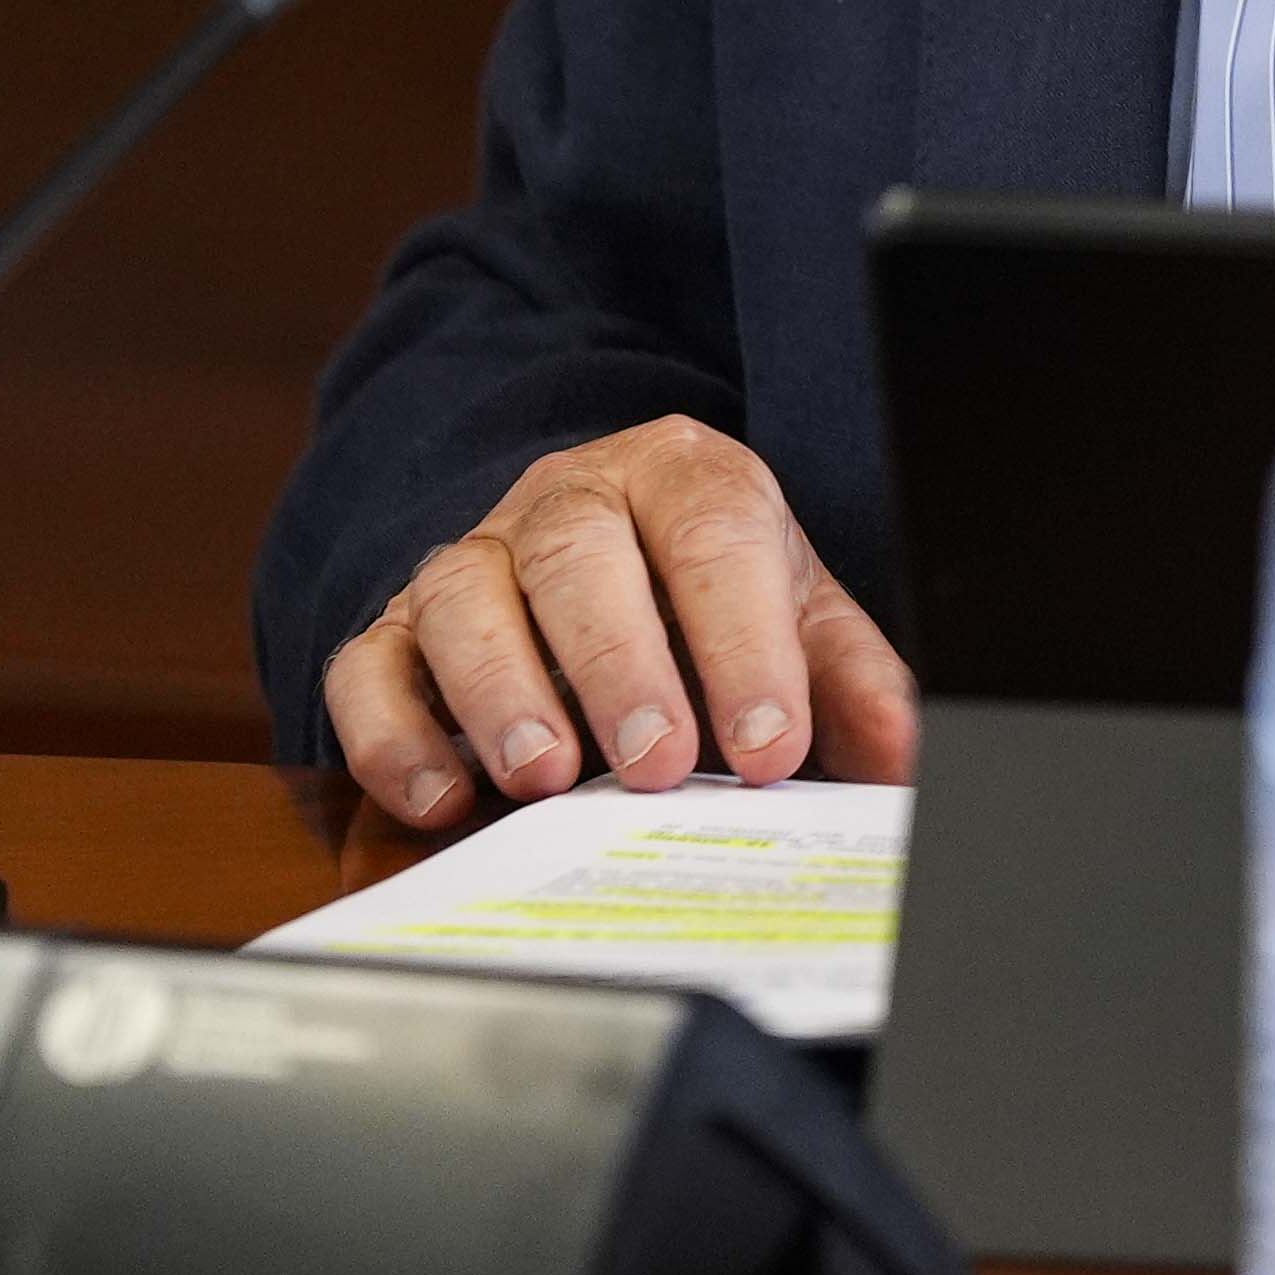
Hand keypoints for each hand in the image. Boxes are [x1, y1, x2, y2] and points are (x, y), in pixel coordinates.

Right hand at [319, 415, 920, 823]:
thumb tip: (906, 752)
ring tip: (546, 776)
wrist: (602, 549)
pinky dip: (391, 734)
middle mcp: (567, 502)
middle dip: (619, 662)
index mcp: (681, 477)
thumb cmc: (704, 591)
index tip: (771, 742)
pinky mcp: (396, 630)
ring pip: (464, 598)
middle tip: (659, 765)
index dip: (744, 640)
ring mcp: (473, 560)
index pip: (714, 534)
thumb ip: (850, 678)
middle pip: (579, 556)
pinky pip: (369, 667)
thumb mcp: (793, 612)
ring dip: (501, 689)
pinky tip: (440, 797)